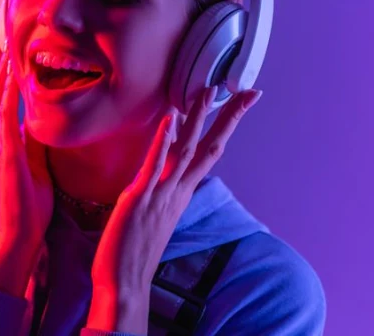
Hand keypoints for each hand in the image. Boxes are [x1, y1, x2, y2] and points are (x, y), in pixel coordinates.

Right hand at [0, 25, 54, 295]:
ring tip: (1, 41)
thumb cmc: (27, 207)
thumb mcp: (32, 165)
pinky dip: (5, 93)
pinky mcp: (5, 157)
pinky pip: (3, 118)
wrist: (17, 238)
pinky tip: (10, 73)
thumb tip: (36, 122)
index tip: (0, 44)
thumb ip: (30, 143)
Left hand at [86, 86, 262, 332]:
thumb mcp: (153, 214)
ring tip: (208, 90)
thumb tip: (162, 176)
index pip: (210, 153)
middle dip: (229, 118)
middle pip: (211, 147)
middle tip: (249, 91)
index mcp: (181, 192)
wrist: (125, 283)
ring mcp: (161, 193)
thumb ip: (161, 192)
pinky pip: (155, 164)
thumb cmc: (134, 250)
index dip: (227, 127)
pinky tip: (171, 117)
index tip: (243, 102)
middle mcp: (177, 190)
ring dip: (198, 119)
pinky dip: (165, 139)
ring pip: (186, 150)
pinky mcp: (140, 197)